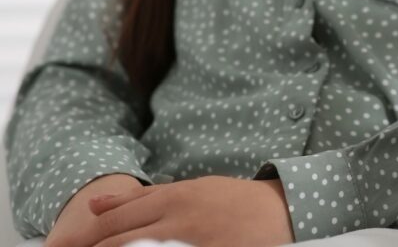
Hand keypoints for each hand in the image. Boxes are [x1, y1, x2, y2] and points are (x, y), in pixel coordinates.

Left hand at [48, 176, 292, 246]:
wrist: (280, 213)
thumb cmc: (232, 201)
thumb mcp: (188, 190)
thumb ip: (142, 198)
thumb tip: (93, 204)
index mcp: (173, 198)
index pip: (114, 221)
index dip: (83, 239)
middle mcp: (179, 220)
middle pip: (119, 241)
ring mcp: (192, 243)